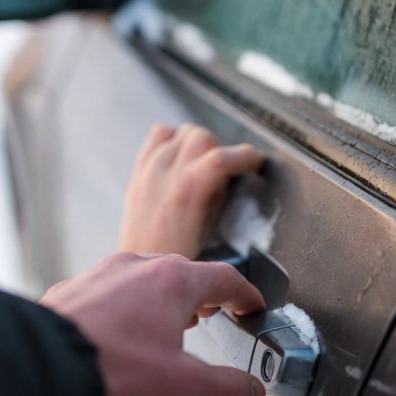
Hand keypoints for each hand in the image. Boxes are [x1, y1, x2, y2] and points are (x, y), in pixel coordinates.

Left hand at [43, 252, 266, 395]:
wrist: (40, 372)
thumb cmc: (111, 372)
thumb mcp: (186, 390)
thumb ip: (228, 391)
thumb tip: (251, 395)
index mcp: (171, 281)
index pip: (224, 278)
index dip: (245, 295)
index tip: (251, 305)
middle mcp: (134, 269)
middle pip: (182, 273)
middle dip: (202, 295)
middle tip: (214, 312)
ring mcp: (98, 278)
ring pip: (141, 280)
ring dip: (162, 300)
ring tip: (169, 325)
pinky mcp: (68, 294)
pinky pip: (107, 294)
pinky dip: (124, 310)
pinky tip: (119, 336)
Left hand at [119, 124, 265, 258]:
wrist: (143, 263)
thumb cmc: (177, 255)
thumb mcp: (210, 227)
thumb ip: (218, 193)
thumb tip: (228, 173)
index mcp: (187, 191)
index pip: (223, 158)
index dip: (246, 156)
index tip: (256, 160)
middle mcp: (165, 174)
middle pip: (201, 137)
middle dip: (221, 148)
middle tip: (227, 168)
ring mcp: (149, 170)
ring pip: (181, 131)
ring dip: (198, 142)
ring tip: (204, 163)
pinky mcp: (138, 171)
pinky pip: (158, 135)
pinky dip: (174, 138)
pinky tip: (181, 155)